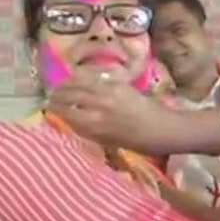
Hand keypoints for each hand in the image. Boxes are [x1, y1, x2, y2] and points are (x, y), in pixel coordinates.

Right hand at [46, 70, 177, 152]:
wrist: (166, 129)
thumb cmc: (140, 142)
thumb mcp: (109, 142)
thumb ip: (90, 130)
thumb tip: (72, 120)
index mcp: (93, 125)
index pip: (63, 112)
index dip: (55, 109)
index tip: (52, 109)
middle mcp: (97, 106)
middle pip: (67, 95)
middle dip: (58, 95)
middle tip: (54, 97)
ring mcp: (108, 92)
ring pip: (77, 82)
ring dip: (67, 84)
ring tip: (64, 87)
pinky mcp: (119, 83)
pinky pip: (94, 77)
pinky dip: (83, 78)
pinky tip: (81, 80)